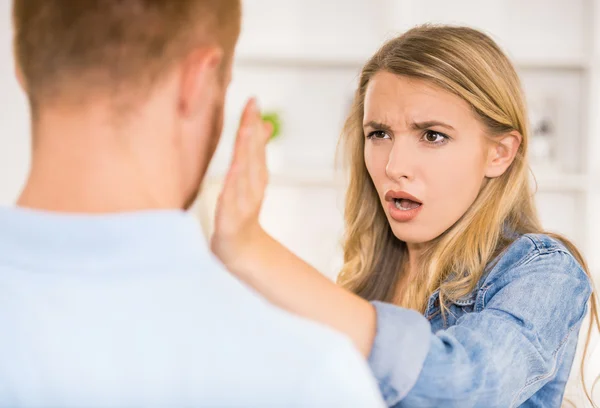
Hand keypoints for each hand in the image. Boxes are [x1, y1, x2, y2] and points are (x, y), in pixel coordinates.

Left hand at [211, 98, 272, 268]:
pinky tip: (234, 170)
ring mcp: (242, 203)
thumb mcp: (250, 178)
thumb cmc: (242, 210)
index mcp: (255, 175)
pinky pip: (231, 200)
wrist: (241, 249)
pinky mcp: (230, 220)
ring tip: (245, 131)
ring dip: (246, 152)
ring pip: (244, 174)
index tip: (252, 100)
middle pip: (252, 155)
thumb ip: (257, 151)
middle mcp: (251, 187)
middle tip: (251, 106)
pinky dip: (234, 185)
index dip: (253, 122)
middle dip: (251, 130)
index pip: (254, 145)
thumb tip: (264, 124)